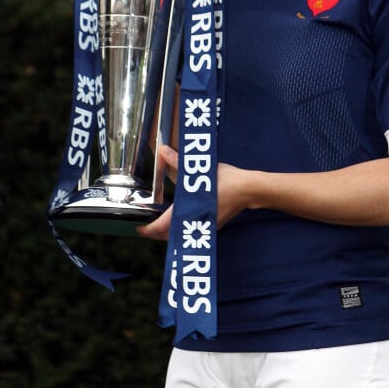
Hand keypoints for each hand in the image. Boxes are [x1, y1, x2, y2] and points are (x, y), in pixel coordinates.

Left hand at [136, 145, 252, 241]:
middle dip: (157, 233)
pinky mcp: (214, 225)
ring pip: (182, 234)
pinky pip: (193, 230)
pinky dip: (183, 228)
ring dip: (170, 232)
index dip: (148, 230)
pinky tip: (182, 217)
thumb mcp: (201, 170)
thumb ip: (179, 163)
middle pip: (170, 236)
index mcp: (188, 211)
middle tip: (148, 226)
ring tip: (161, 223)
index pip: (162, 227)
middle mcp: (195, 222)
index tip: (139, 229)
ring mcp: (206, 226)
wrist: (249, 190)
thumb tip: (163, 151)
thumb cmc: (227, 180)